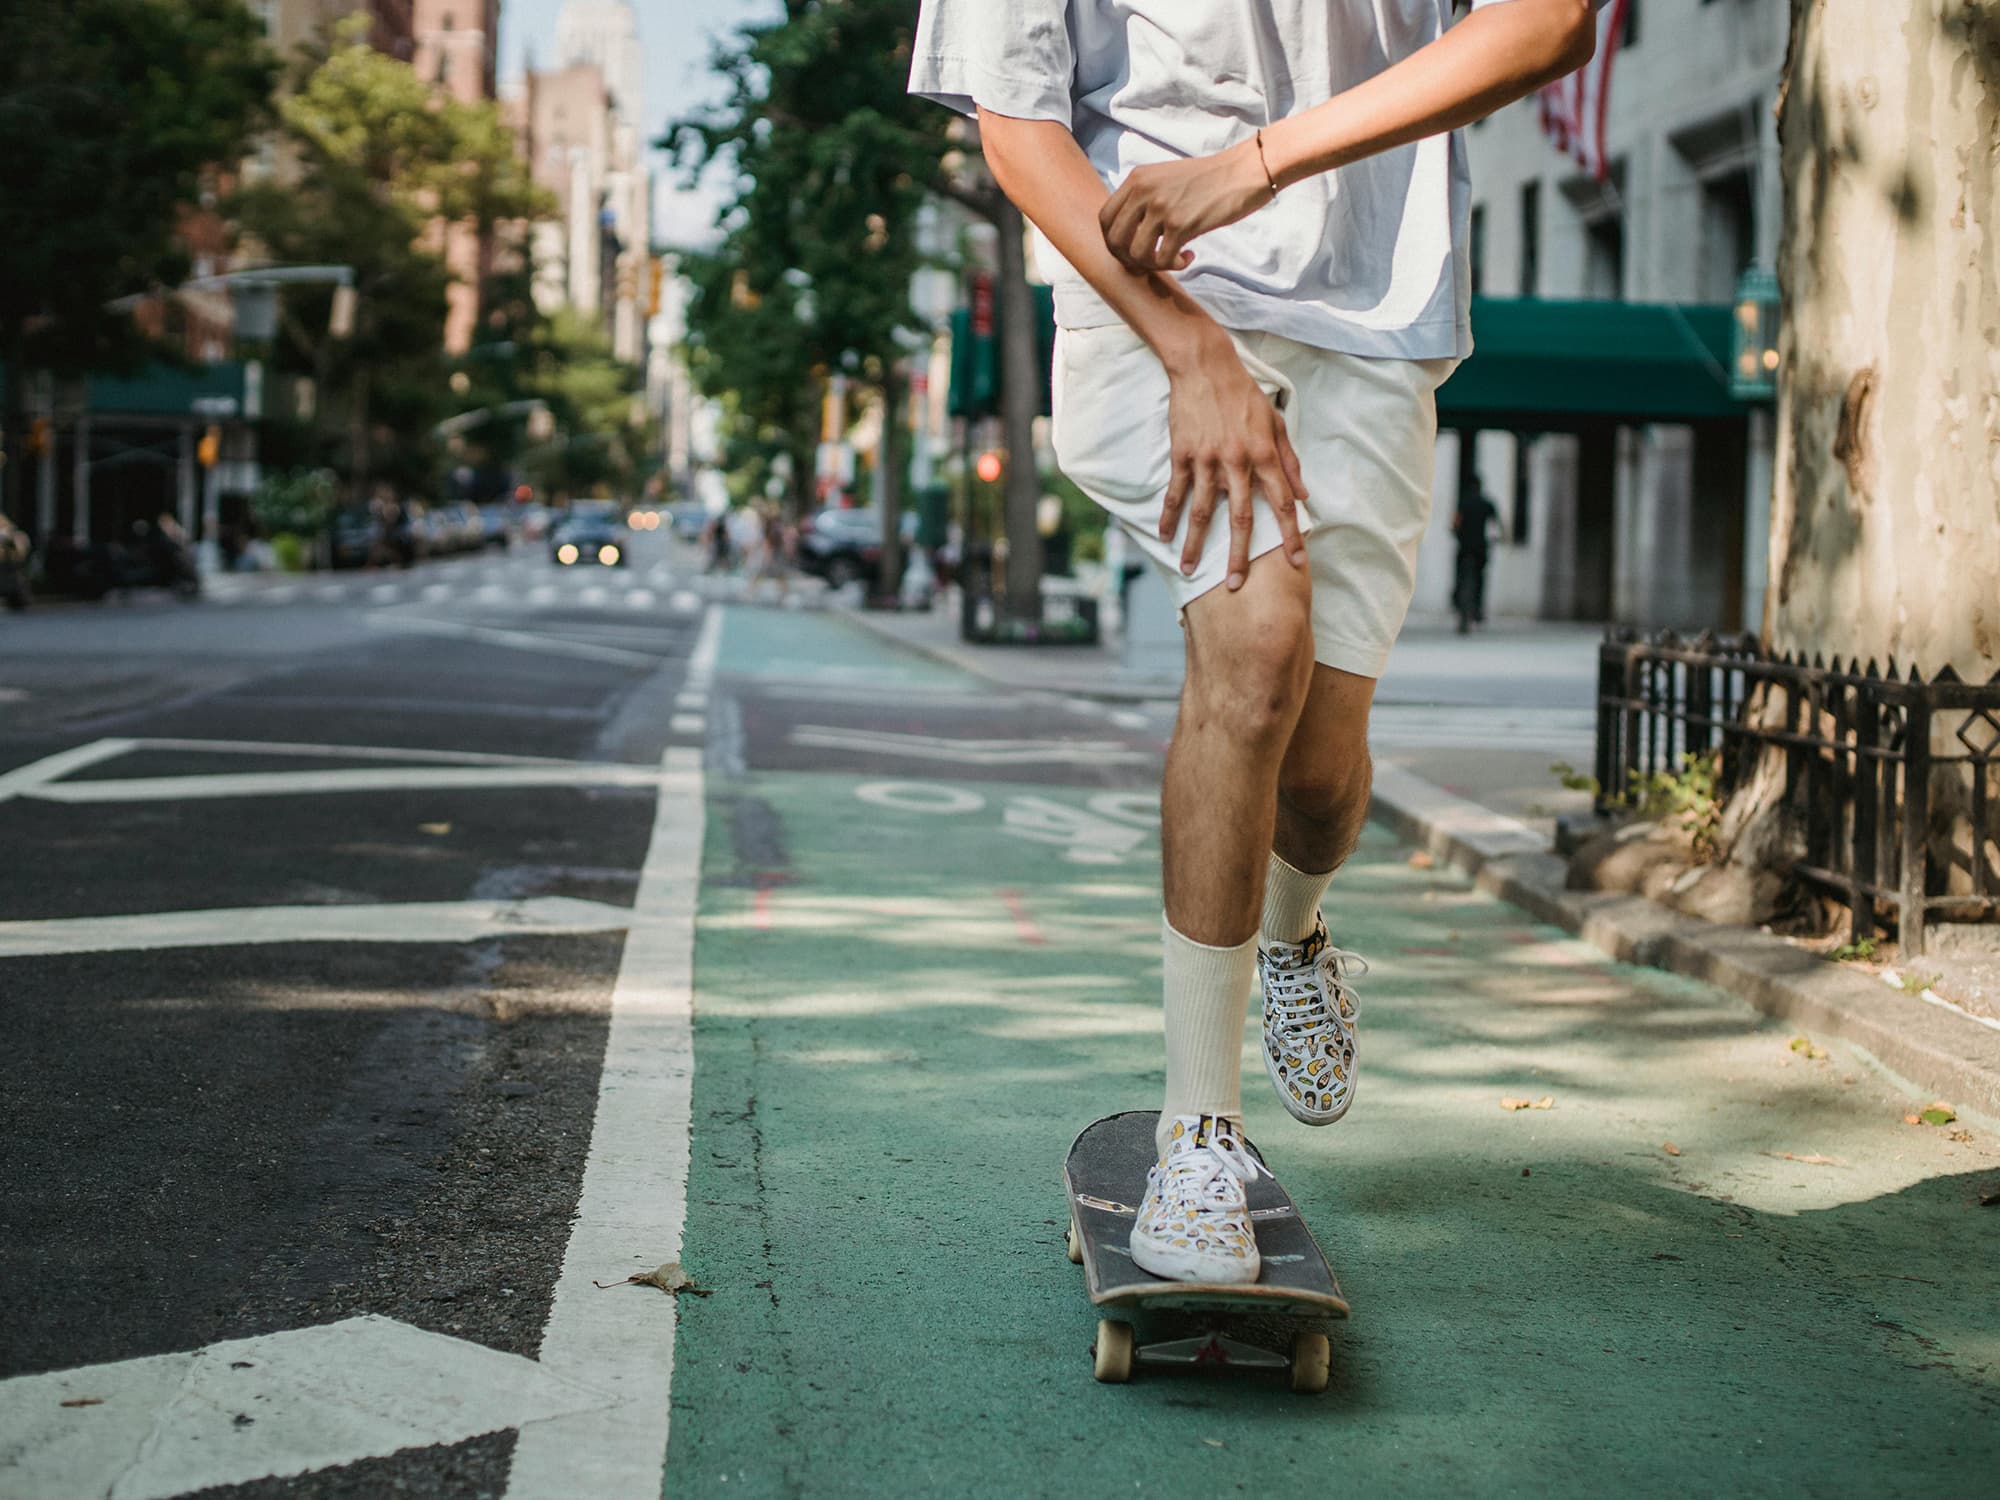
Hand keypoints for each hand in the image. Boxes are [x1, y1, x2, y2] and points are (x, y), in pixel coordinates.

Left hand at [1099, 139, 1272, 273]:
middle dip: (1129, 259)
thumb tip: (1129, 232)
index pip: (1105, 219)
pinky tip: (1189, 255)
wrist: (1242, 171)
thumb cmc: (1208, 179)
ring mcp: (1161, 208)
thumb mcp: (1165, 178)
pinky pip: (1163, 260)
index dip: (1113, 242)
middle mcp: (1143, 192)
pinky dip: (1175, 265)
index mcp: (1136, 179)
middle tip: (1150, 261)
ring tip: (1173, 258)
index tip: (1131, 250)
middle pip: (1115, 240)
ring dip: (1153, 264)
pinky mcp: (1181, 224)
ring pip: (1137, 254)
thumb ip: (1143, 198)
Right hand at [1160, 330, 1307, 588]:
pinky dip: (1169, 515)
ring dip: (1197, 543)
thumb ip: (1289, 461)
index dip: (1290, 536)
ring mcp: (1207, 460)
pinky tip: (1164, 535)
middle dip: (1240, 555)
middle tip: (1235, 585)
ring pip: (1203, 511)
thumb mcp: (1276, 422)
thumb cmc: (1244, 393)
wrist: (1205, 365)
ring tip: (1190, 569)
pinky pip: (1176, 491)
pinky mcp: (1183, 454)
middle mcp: (1237, 462)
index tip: (1294, 564)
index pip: (1281, 504)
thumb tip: (1303, 495)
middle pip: (1241, 518)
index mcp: (1265, 455)